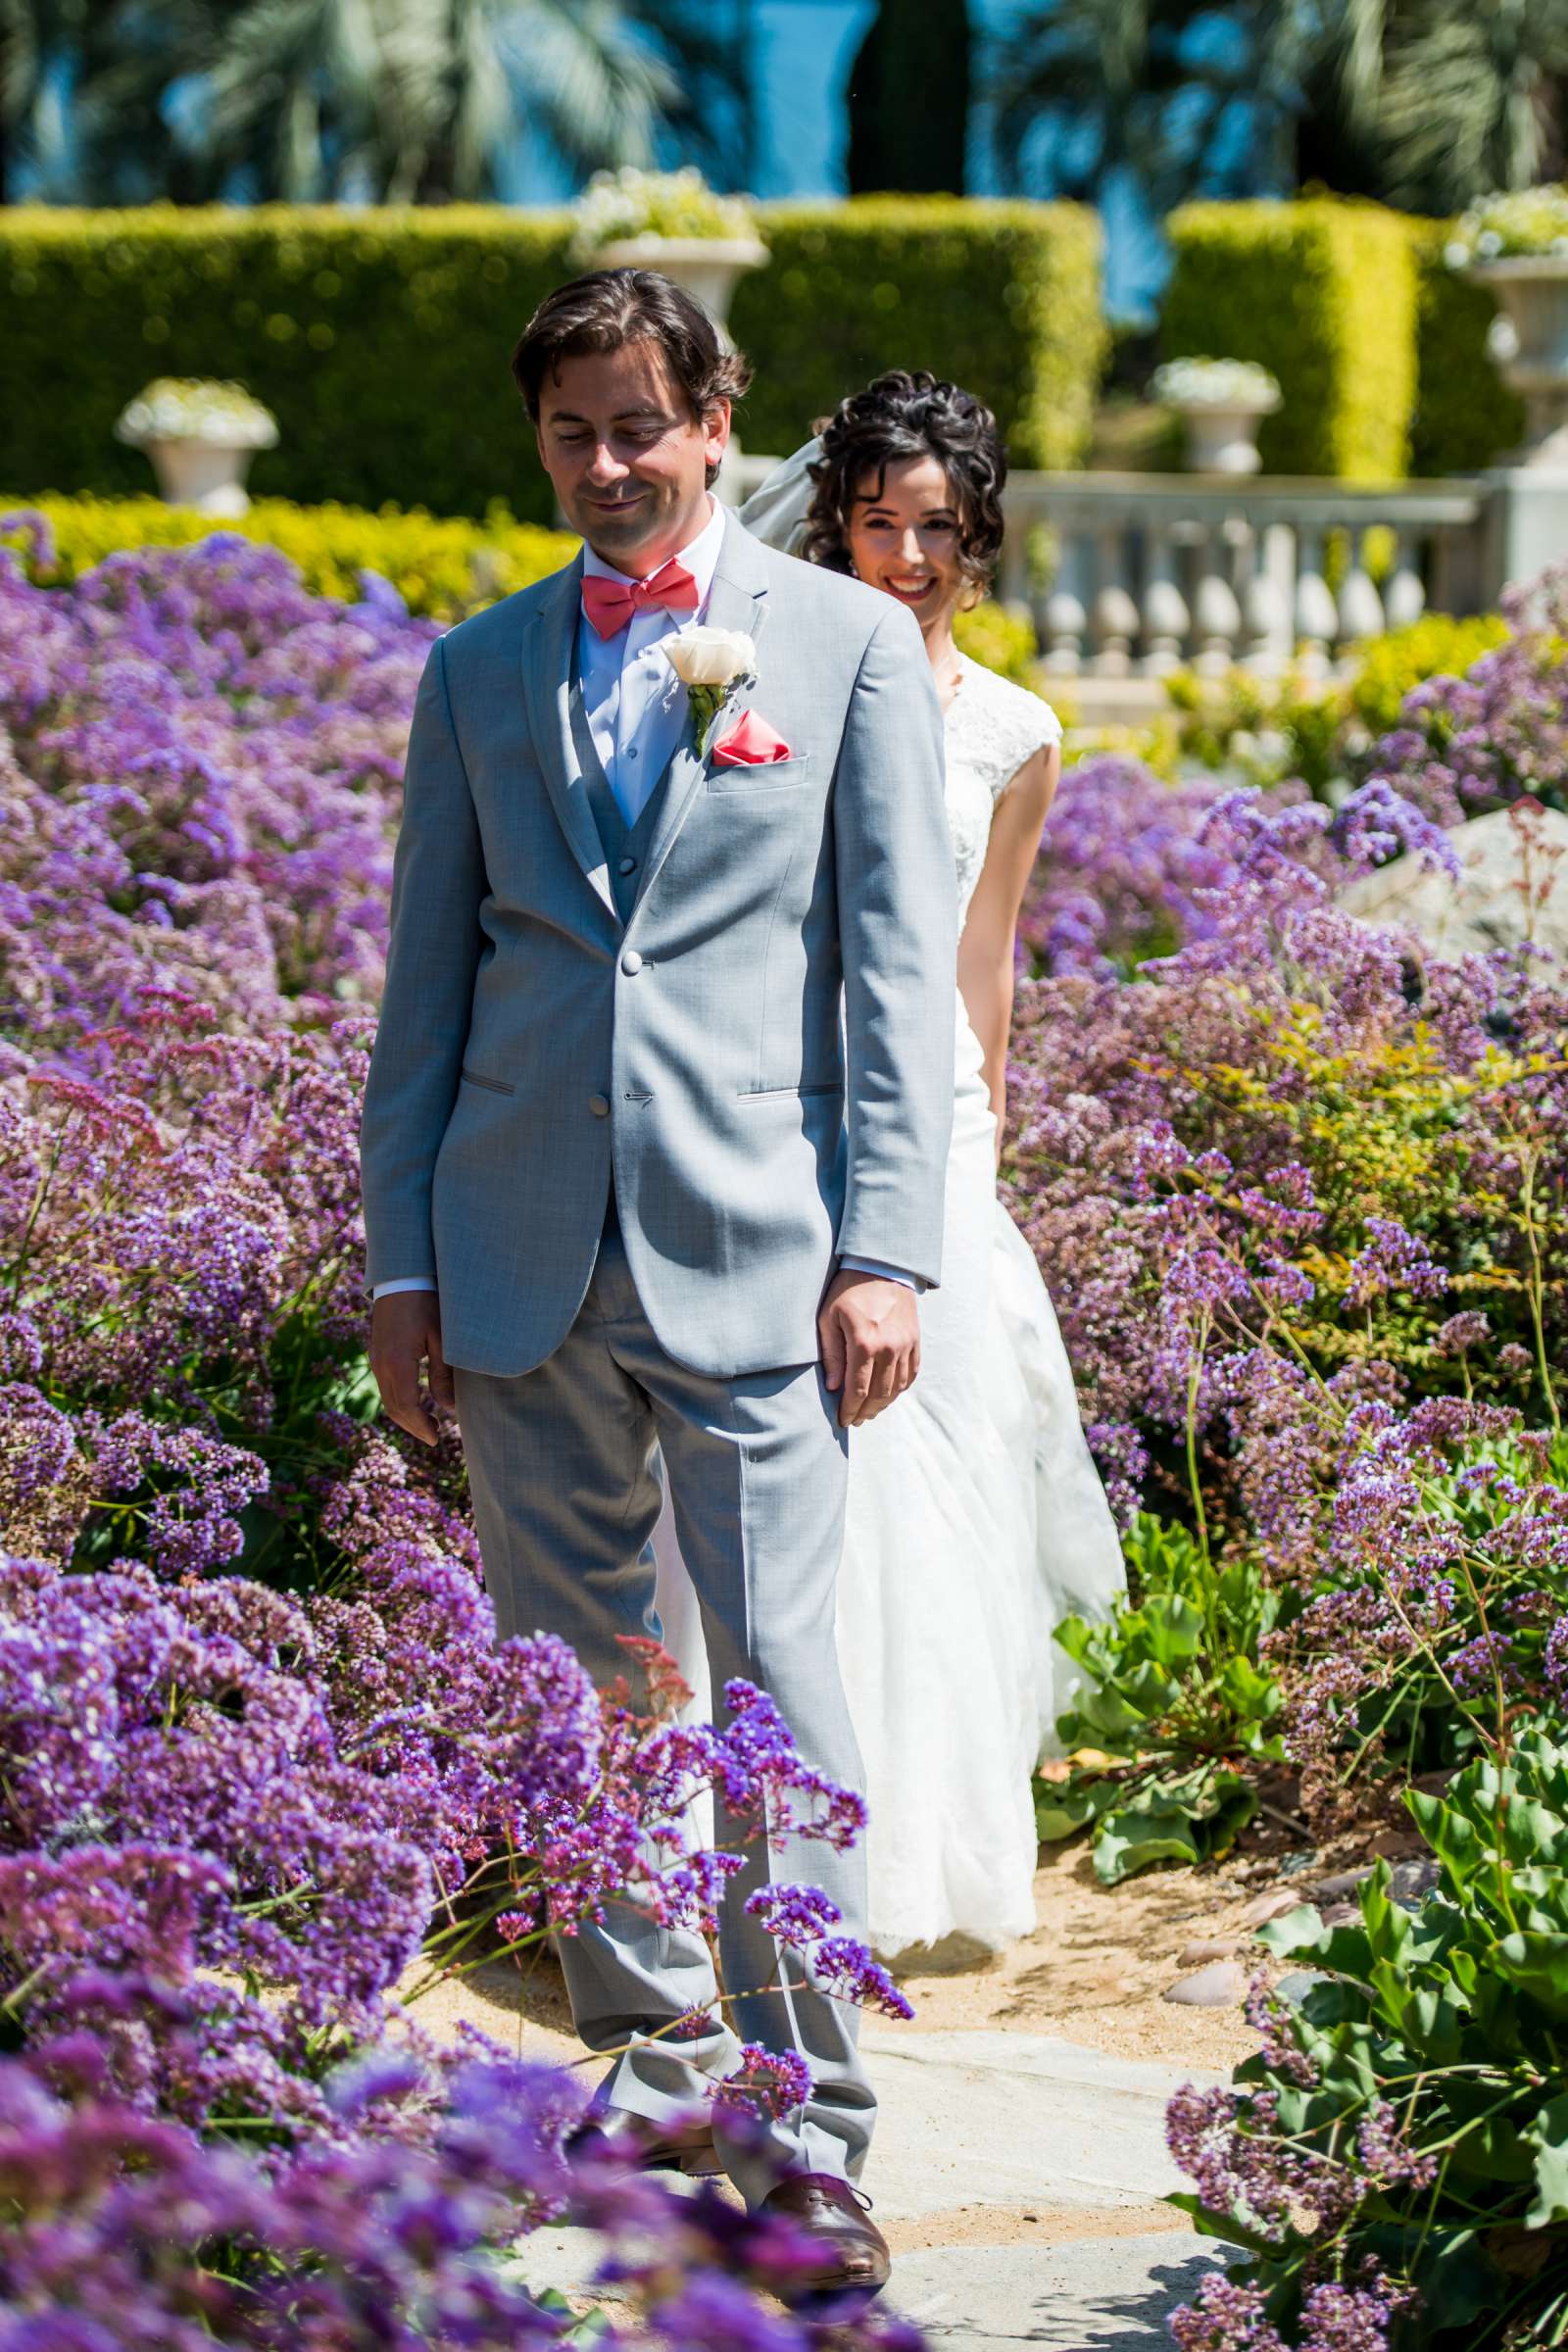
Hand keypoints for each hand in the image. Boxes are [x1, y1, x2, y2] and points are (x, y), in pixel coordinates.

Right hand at [369, 1289, 453, 1445]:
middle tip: (434, 1437)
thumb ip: (444, 1375)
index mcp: (397, 1363)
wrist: (402, 1275)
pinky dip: (400, 1400)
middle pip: (394, 1408)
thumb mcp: (443, 1339)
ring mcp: (376, 1358)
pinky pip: (386, 1385)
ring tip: (428, 1423)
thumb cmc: (428, 1303)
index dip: (421, 1426)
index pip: (407, 1407)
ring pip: (388, 1398)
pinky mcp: (377, 1352)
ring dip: (406, 1415)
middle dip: (413, 1427)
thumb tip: (450, 1408)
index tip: (436, 1438)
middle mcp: (381, 1364)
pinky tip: (416, 1401)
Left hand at [818, 1270, 920, 1429]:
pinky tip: (888, 1395)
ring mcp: (906, 1345)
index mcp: (864, 1343)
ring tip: (869, 1412)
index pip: (857, 1390)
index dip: (849, 1410)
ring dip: (882, 1405)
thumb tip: (833, 1387)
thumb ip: (832, 1354)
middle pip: (879, 1395)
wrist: (882, 1267)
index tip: (842, 1420)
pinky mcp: (915, 1341)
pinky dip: (899, 1389)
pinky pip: (911, 1374)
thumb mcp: (829, 1318)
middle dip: (865, 1412)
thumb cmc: (848, 1291)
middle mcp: (889, 1347)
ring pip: (896, 1388)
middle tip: (854, 1420)